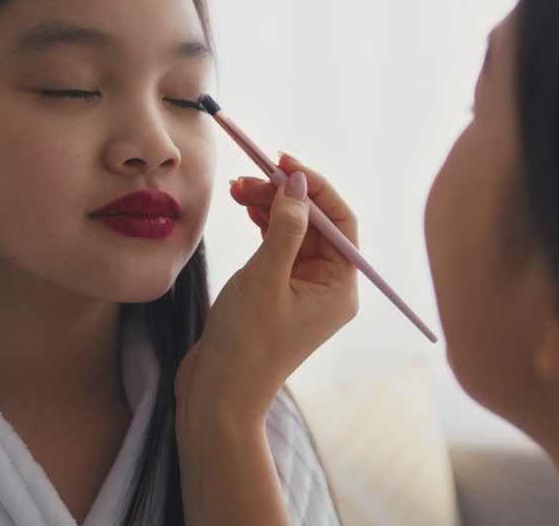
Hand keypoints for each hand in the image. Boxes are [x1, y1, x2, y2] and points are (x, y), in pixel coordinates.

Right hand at [176, 154, 359, 426]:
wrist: (218, 396)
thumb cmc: (245, 343)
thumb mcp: (265, 277)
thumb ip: (286, 226)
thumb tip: (300, 185)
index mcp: (340, 287)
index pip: (340, 220)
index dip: (314, 186)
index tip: (283, 163)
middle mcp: (328, 288)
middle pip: (315, 223)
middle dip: (283, 194)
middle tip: (247, 176)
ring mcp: (303, 292)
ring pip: (293, 232)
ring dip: (268, 207)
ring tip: (236, 188)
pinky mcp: (279, 296)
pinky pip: (278, 249)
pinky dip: (261, 227)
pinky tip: (242, 209)